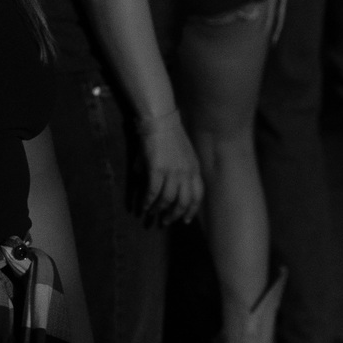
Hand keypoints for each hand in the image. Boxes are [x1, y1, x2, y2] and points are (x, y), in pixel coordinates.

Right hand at [135, 109, 203, 226]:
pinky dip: (148, 202)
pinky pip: (153, 192)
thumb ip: (179, 172)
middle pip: (185, 201)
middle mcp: (186, 172)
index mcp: (194, 169)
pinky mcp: (157, 170)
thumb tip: (171, 186)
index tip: (185, 219)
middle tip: (167, 221)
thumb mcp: (183, 155)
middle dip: (175, 214)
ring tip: (153, 214)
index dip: (192, 210)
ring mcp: (172, 172)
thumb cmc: (169, 135)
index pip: (198, 196)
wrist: (160, 121)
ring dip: (160, 210)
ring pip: (168, 200)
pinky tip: (144, 206)